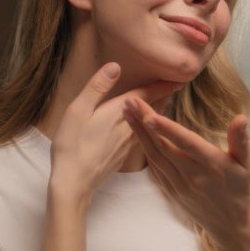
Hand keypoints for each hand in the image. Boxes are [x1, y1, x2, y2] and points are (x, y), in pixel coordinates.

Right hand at [49, 63, 177, 208]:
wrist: (74, 184)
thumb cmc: (72, 145)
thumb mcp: (78, 110)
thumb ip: (97, 88)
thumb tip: (115, 66)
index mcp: (118, 114)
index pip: (145, 96)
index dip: (161, 86)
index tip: (178, 80)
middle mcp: (128, 129)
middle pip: (151, 110)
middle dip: (163, 98)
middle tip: (176, 89)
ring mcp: (127, 145)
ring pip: (148, 124)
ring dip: (158, 112)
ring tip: (165, 103)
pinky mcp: (123, 156)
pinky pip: (142, 136)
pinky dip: (148, 127)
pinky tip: (147, 128)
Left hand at [123, 96, 249, 245]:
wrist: (232, 226)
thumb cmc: (242, 189)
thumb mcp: (247, 164)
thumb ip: (240, 140)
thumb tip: (240, 117)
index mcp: (211, 164)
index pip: (185, 142)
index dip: (167, 129)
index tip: (149, 115)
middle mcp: (192, 174)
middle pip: (163, 145)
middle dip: (144, 122)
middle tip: (130, 100)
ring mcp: (179, 185)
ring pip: (155, 156)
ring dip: (139, 134)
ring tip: (127, 113)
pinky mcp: (172, 191)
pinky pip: (154, 168)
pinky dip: (144, 150)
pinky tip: (136, 135)